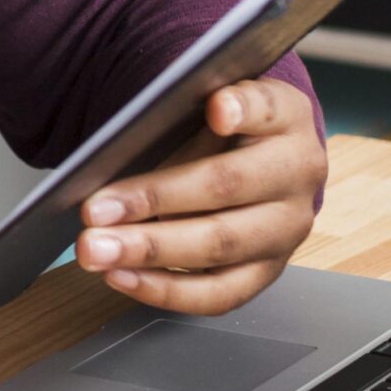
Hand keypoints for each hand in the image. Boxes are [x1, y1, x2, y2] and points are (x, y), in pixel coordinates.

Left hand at [75, 78, 326, 315]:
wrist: (261, 162)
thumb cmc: (223, 127)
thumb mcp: (212, 97)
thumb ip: (185, 104)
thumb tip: (136, 133)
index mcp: (287, 119)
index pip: (267, 108)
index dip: (242, 109)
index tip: (216, 110)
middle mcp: (296, 178)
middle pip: (225, 188)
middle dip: (154, 199)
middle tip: (94, 209)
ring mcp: (285, 231)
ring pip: (219, 248)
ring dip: (150, 252)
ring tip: (97, 250)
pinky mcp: (266, 273)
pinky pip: (218, 293)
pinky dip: (164, 289)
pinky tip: (122, 276)